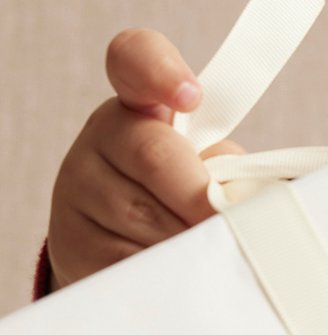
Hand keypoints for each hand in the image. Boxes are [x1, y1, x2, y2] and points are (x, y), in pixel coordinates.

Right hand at [46, 28, 244, 288]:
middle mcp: (103, 137)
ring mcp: (78, 188)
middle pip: (154, 157)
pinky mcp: (72, 240)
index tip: (191, 96)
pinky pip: (125, 258)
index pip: (134, 60)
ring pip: (142, 217)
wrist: (119, 246)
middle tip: (229, 222)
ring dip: (187, 240)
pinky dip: (164, 270)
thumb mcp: (206, 170)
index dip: (160, 71)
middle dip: (199, 196)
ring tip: (212, 253)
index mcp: (140, 104)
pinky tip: (181, 274)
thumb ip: (225, 168)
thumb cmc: (182, 198)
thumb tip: (247, 199)